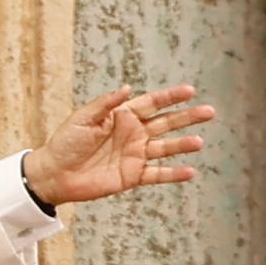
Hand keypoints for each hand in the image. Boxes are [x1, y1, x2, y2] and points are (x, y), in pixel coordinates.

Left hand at [22, 84, 212, 205]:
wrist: (55, 173)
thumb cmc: (65, 142)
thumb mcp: (83, 118)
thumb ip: (106, 104)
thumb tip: (128, 88)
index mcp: (123, 116)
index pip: (153, 103)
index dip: (171, 97)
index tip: (190, 90)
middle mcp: (133, 134)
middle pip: (166, 123)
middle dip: (187, 117)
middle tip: (209, 112)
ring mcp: (135, 155)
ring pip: (165, 148)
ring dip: (183, 144)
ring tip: (199, 142)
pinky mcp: (132, 176)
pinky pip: (157, 174)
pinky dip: (173, 174)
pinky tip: (190, 171)